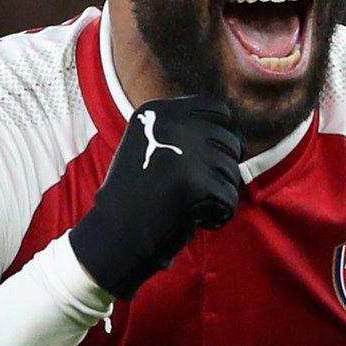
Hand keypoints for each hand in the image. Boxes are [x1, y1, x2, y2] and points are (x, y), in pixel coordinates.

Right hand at [69, 95, 242, 298]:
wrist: (112, 235)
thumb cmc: (134, 197)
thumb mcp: (149, 146)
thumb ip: (182, 132)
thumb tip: (233, 136)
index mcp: (159, 111)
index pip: (217, 110)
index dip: (221, 137)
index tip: (208, 162)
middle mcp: (173, 123)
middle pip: (230, 141)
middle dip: (221, 169)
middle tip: (195, 192)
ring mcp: (186, 151)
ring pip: (232, 171)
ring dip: (218, 194)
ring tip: (187, 207)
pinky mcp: (196, 182)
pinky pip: (229, 199)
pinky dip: (217, 216)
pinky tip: (190, 220)